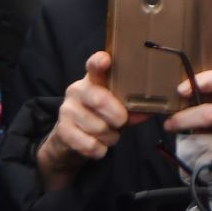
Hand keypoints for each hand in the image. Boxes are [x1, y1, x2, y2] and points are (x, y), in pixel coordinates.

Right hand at [37, 50, 146, 191]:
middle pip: (100, 100)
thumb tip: (148, 111)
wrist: (71, 140)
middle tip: (121, 122)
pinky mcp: (63, 130)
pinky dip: (100, 150)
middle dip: (117, 116)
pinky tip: (99, 145)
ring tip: (109, 135)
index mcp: (93, 79)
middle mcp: (77, 90)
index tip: (106, 60)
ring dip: (111, 137)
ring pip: (98, 127)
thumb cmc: (100, 117)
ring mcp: (67, 109)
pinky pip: (90, 144)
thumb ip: (131, 108)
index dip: (100, 62)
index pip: (94, 65)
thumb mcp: (117, 108)